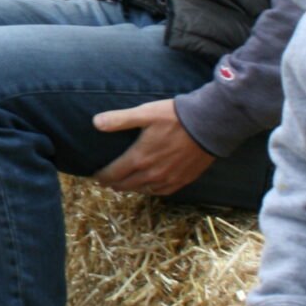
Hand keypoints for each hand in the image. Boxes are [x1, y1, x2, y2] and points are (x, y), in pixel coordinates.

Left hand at [91, 98, 214, 195]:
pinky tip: (149, 188)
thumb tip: (96, 122)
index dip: (102, 176)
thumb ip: (119, 119)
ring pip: (143, 190)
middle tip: (107, 182)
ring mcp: (168, 179)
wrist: (209, 124)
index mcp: (139, 158)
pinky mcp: (183, 180)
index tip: (96, 177)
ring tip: (124, 185)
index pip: (114, 173)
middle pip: (126, 185)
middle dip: (114, 184)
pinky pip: (162, 192)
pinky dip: (151, 191)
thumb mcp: (145, 113)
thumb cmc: (175, 117)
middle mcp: (152, 173)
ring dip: (131, 188)